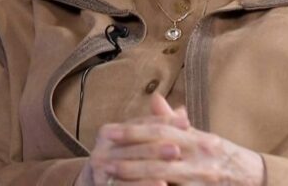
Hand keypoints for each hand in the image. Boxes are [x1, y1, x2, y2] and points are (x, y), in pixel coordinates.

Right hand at [76, 94, 190, 185]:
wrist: (105, 184)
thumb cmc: (129, 160)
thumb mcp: (142, 142)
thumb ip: (159, 128)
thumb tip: (182, 110)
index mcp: (108, 131)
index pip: (140, 124)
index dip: (165, 122)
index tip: (186, 123)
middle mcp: (100, 149)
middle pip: (134, 145)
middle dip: (157, 147)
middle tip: (178, 149)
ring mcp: (100, 169)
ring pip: (130, 166)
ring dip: (153, 166)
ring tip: (173, 166)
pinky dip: (145, 185)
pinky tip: (162, 185)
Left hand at [101, 93, 266, 185]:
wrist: (255, 180)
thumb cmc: (223, 157)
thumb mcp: (201, 137)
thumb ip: (174, 122)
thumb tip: (154, 98)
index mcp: (198, 138)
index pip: (161, 131)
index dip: (133, 130)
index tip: (107, 131)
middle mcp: (200, 156)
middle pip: (158, 153)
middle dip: (128, 154)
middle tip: (101, 155)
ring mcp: (202, 178)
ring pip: (162, 175)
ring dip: (135, 175)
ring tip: (111, 173)